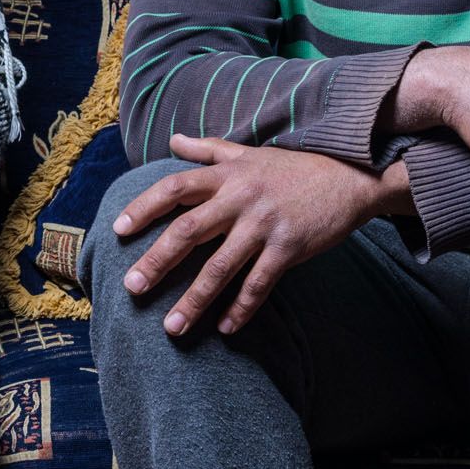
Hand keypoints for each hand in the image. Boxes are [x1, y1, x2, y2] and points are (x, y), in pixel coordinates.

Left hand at [111, 132, 397, 336]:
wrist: (351, 176)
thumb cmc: (293, 167)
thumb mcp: (248, 153)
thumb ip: (208, 149)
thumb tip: (173, 140)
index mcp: (227, 176)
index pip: (175, 188)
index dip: (144, 206)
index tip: (118, 229)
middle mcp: (241, 199)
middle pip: (188, 231)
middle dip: (157, 261)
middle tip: (131, 287)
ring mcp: (265, 225)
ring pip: (221, 267)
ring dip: (194, 300)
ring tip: (171, 327)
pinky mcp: (289, 247)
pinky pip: (259, 284)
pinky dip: (241, 308)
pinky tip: (225, 329)